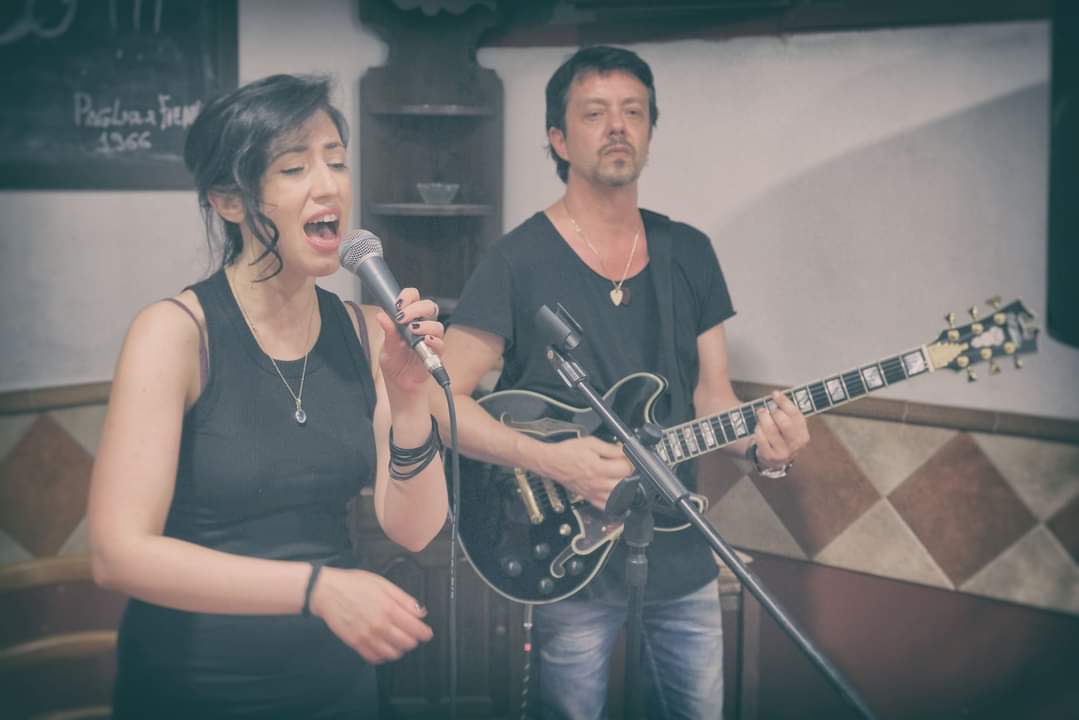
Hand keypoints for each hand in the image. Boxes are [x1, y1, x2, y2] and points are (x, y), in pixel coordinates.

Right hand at [311, 567, 432, 663]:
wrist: (327, 592)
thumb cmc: (354, 584)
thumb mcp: (383, 584)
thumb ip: (404, 599)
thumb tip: (420, 612)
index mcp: (389, 608)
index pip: (415, 629)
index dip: (425, 633)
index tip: (426, 633)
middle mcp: (380, 625)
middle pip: (407, 643)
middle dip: (413, 641)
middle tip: (412, 636)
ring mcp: (367, 636)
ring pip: (392, 654)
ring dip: (399, 649)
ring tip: (398, 642)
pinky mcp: (356, 644)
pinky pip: (375, 658)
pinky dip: (383, 656)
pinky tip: (383, 647)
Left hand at [375, 288, 443, 392]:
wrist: (401, 385)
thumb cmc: (395, 364)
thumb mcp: (387, 348)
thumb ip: (388, 332)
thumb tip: (382, 316)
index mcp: (409, 319)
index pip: (413, 298)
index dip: (408, 297)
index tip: (398, 304)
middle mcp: (422, 326)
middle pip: (429, 306)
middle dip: (416, 308)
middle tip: (403, 317)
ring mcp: (431, 339)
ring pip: (436, 324)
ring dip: (424, 325)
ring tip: (412, 331)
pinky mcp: (436, 353)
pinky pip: (440, 344)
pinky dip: (434, 341)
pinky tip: (426, 340)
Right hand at [539, 436, 634, 509]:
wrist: (552, 462)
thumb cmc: (568, 452)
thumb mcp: (591, 443)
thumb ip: (610, 448)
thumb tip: (624, 450)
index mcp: (599, 468)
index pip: (625, 469)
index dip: (631, 461)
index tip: (629, 458)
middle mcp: (598, 483)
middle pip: (625, 484)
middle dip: (629, 475)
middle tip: (625, 467)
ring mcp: (593, 492)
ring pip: (617, 497)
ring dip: (623, 488)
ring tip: (620, 478)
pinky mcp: (589, 498)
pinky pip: (605, 506)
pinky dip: (613, 503)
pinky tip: (614, 494)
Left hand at [752, 390, 809, 470]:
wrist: (775, 458)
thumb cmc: (782, 436)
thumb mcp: (789, 425)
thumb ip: (786, 412)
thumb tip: (776, 394)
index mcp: (803, 434)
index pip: (795, 415)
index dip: (784, 402)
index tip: (775, 393)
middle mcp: (796, 444)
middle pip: (785, 423)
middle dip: (773, 412)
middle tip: (766, 409)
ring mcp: (783, 452)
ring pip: (771, 430)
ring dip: (763, 419)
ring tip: (761, 414)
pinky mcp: (770, 456)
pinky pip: (761, 438)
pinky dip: (758, 429)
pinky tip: (758, 427)